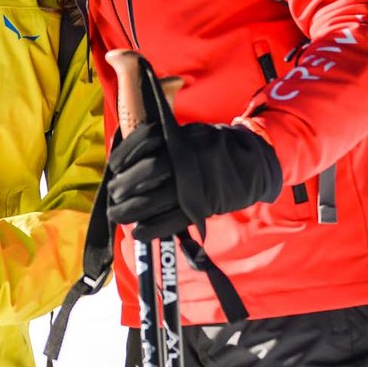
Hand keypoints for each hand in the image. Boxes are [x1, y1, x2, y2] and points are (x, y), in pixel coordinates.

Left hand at [105, 121, 282, 241]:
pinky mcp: (201, 207)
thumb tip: (130, 158)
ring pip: (156, 198)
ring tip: (119, 214)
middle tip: (114, 194)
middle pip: (147, 171)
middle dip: (125, 184)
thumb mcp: (191, 134)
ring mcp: (194, 184)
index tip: (114, 166)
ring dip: (132, 209)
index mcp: (181, 138)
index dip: (125, 154)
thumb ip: (165, 142)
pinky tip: (139, 232)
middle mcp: (186, 159)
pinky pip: (172, 220)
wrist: (253, 163)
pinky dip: (153, 228)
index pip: (145, 141)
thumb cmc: (213, 149)